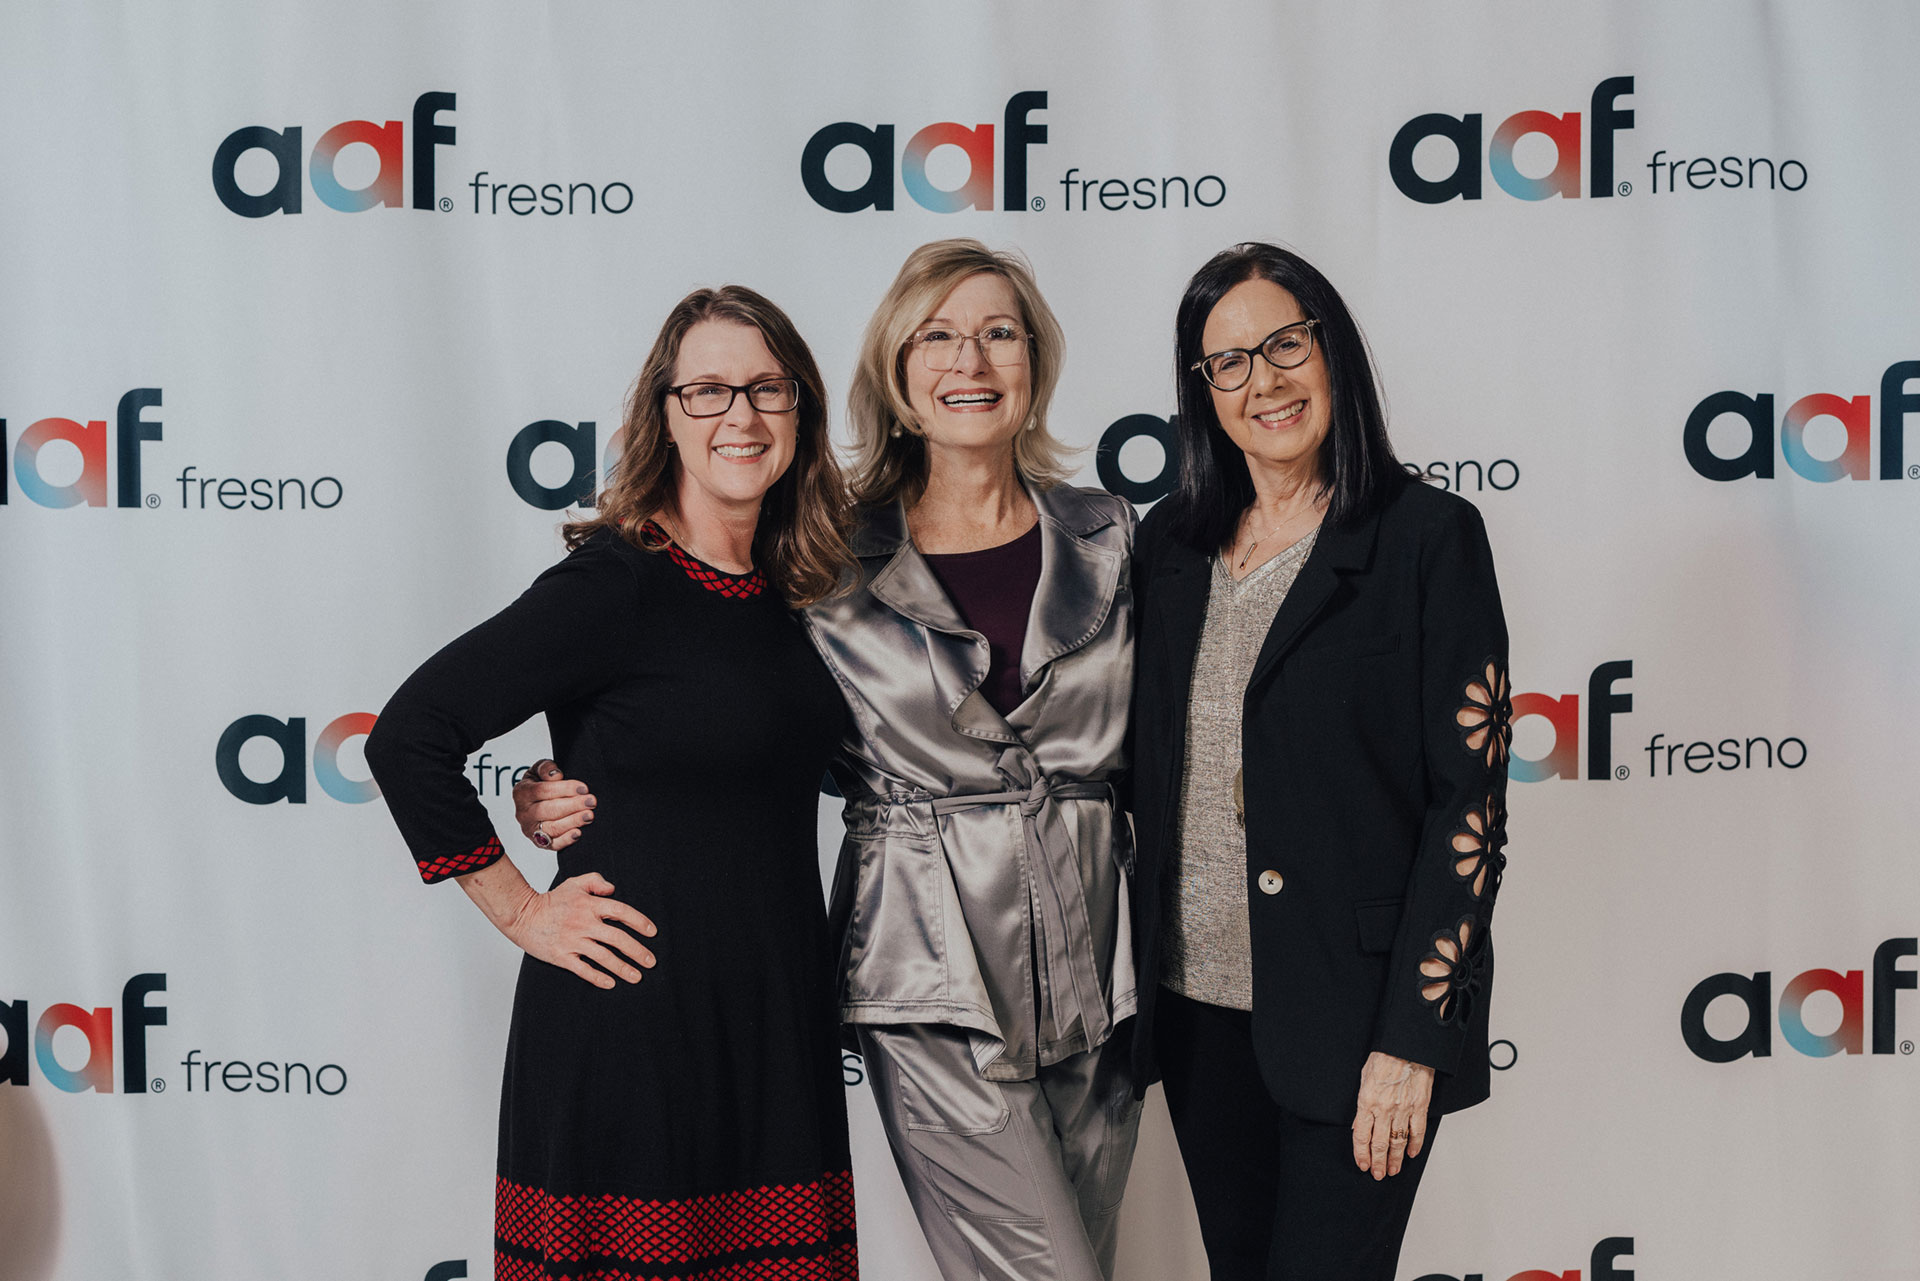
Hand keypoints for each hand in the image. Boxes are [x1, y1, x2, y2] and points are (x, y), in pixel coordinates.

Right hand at [503, 871, 657, 989]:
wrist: (522, 915)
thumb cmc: (551, 900)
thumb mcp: (574, 883)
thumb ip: (596, 881)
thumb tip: (613, 889)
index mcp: (589, 905)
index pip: (621, 912)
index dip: (639, 922)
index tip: (652, 932)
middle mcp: (583, 923)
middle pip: (617, 938)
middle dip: (637, 951)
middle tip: (651, 961)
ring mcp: (572, 941)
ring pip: (603, 957)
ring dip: (623, 968)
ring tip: (637, 977)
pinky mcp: (561, 956)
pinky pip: (583, 969)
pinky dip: (598, 977)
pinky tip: (611, 983)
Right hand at [513, 758, 595, 850]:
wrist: (533, 803)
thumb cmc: (538, 784)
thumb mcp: (538, 770)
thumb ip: (545, 768)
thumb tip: (556, 775)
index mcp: (522, 793)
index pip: (543, 790)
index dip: (564, 789)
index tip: (583, 788)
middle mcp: (523, 813)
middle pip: (548, 810)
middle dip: (572, 805)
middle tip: (591, 802)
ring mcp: (530, 830)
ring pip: (551, 828)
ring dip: (572, 822)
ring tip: (589, 815)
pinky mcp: (539, 843)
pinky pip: (553, 844)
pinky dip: (566, 840)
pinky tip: (578, 833)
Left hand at [1350, 1051, 1433, 1179]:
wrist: (1406, 1046)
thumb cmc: (1383, 1057)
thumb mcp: (1364, 1079)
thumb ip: (1362, 1104)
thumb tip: (1360, 1126)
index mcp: (1367, 1102)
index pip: (1361, 1136)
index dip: (1361, 1154)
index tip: (1363, 1165)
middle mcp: (1384, 1109)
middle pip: (1380, 1144)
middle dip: (1378, 1163)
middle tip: (1378, 1174)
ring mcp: (1403, 1109)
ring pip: (1398, 1141)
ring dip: (1395, 1159)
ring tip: (1392, 1170)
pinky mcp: (1419, 1106)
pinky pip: (1417, 1131)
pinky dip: (1415, 1145)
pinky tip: (1411, 1154)